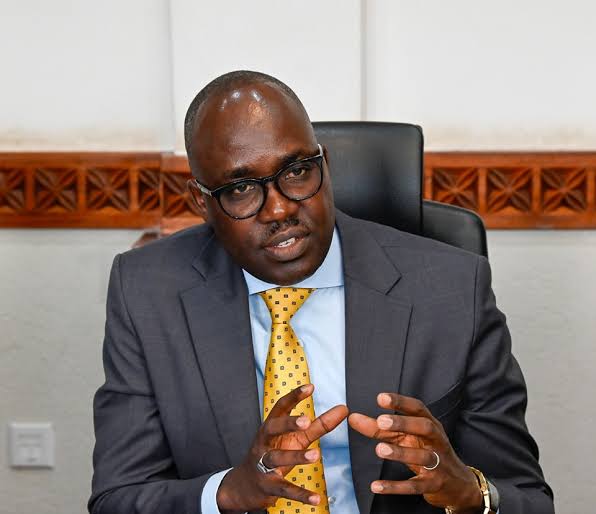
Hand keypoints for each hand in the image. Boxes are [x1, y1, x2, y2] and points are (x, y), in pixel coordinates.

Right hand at [216, 384, 347, 513]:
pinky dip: (300, 494)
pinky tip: (315, 498)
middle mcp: (265, 442)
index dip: (294, 397)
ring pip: (276, 458)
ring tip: (315, 456)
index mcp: (272, 427)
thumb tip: (343, 409)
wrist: (245, 484)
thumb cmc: (273, 453)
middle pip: (272, 428)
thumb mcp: (296, 437)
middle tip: (305, 421)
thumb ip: (320, 424)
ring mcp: (264, 464)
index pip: (281, 407)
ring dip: (295, 457)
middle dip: (287, 424)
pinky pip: (284, 488)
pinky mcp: (267, 485)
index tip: (310, 387)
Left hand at [348, 392, 481, 513]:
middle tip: (382, 421)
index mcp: (430, 425)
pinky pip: (415, 486)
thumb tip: (353, 417)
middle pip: (425, 428)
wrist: (456, 483)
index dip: (400, 402)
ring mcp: (437, 463)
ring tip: (379, 449)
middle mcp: (436, 441)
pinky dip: (396, 487)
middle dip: (404, 423)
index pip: (417, 408)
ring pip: (423, 457)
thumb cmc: (426, 451)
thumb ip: (378, 428)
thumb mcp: (405, 437)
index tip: (380, 397)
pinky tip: (376, 486)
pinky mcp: (433, 485)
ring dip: (401, 453)